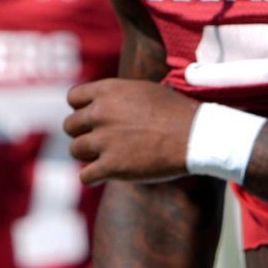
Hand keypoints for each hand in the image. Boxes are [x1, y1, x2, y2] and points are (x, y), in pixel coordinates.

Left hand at [64, 78, 198, 183]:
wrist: (197, 136)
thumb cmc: (176, 112)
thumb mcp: (144, 91)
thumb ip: (118, 96)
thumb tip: (101, 103)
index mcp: (109, 90)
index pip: (73, 98)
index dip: (82, 109)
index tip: (94, 118)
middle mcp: (101, 112)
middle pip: (70, 125)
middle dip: (84, 133)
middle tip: (102, 140)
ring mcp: (104, 140)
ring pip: (75, 150)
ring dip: (89, 155)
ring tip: (108, 156)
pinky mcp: (111, 166)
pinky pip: (85, 176)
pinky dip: (94, 176)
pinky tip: (106, 174)